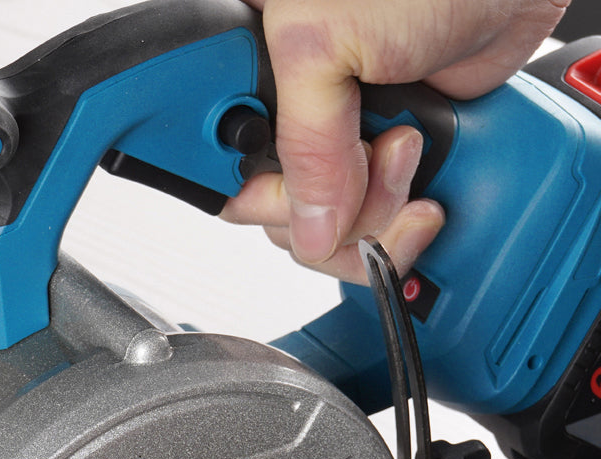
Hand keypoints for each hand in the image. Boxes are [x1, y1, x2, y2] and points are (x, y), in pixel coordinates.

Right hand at [225, 0, 568, 279]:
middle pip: (270, 216)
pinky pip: (370, 231)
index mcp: (247, 74)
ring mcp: (335, 147)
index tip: (293, 189)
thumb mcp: (324, 41)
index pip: (216, 170)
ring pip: (322, 234)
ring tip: (411, 149)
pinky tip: (425, 188)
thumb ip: (302, 145)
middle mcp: (285, 117)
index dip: (252, 194)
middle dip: (327, 210)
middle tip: (372, 153)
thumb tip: (309, 230)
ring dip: (375, 214)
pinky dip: (399, 227)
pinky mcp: (380, 168)